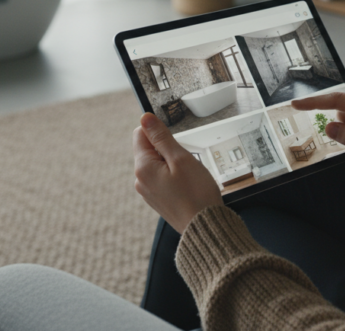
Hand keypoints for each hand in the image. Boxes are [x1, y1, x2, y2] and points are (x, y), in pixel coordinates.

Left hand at [133, 113, 222, 233]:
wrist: (204, 227)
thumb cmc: (196, 193)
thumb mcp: (181, 158)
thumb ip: (161, 137)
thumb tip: (145, 118)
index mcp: (143, 167)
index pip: (140, 134)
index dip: (158, 131)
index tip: (176, 141)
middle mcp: (140, 179)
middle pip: (148, 149)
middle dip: (167, 149)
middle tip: (185, 162)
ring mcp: (147, 191)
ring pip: (156, 164)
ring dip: (172, 163)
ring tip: (188, 176)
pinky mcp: (156, 199)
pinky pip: (161, 178)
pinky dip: (173, 176)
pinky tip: (186, 186)